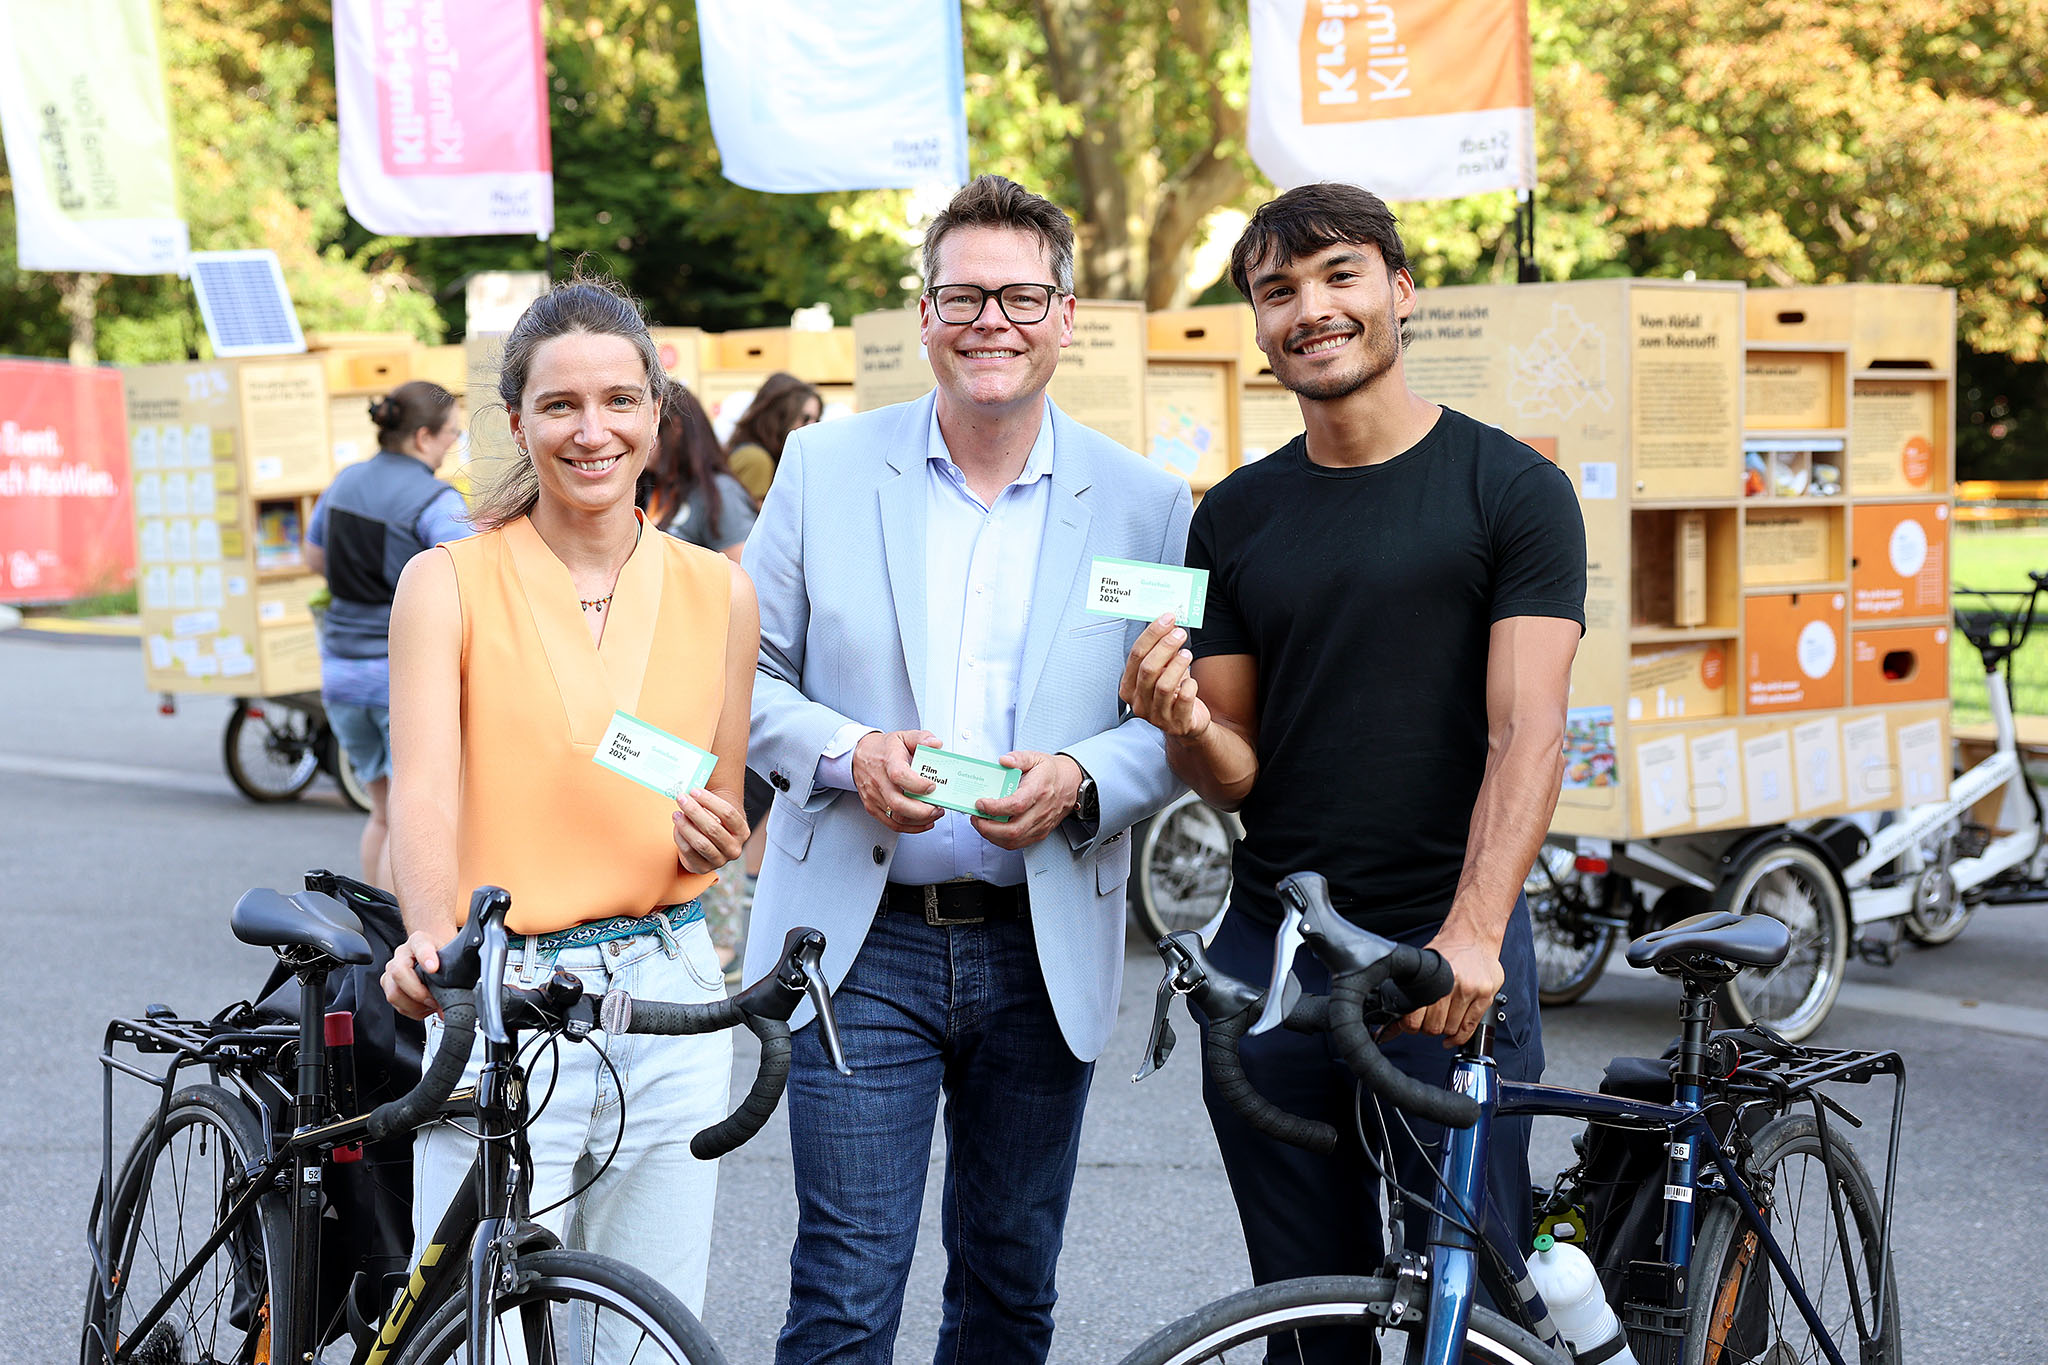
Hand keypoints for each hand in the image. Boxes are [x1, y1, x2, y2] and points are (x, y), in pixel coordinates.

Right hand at [382, 928, 448, 1020]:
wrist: (432, 954)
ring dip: (415, 1006)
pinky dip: (412, 1011)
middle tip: (435, 1001)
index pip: (420, 945)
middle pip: (398, 973)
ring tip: (431, 1006)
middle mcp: (401, 954)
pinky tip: (425, 1007)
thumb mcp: (450, 954)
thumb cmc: (440, 955)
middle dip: (419, 993)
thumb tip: (455, 993)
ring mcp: (391, 970)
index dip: (425, 957)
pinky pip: (396, 1004)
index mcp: (419, 941)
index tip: (433, 968)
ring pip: (394, 993)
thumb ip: (454, 968)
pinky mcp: (388, 986)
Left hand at [673, 786, 749, 872]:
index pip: (729, 813)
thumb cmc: (714, 821)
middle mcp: (734, 848)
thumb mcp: (718, 811)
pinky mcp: (703, 868)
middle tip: (681, 798)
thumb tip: (692, 781)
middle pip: (713, 828)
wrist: (710, 842)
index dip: (710, 801)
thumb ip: (709, 799)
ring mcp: (720, 861)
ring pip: (700, 843)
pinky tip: (677, 827)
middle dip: (694, 811)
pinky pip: (689, 853)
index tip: (694, 791)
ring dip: (685, 826)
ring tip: (676, 813)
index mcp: (742, 831)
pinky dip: (680, 838)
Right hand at [853, 728, 944, 833]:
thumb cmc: (883, 749)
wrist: (860, 755)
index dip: (918, 785)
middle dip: (922, 811)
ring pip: (897, 817)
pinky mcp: (873, 807)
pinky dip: (910, 827)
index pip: (900, 775)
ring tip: (934, 814)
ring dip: (919, 820)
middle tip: (937, 807)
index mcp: (888, 762)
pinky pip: (892, 824)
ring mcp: (875, 796)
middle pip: (898, 804)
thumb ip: (922, 738)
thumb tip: (936, 744)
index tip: (932, 786)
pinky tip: (923, 822)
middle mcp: (879, 781)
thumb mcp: (903, 736)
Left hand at [971, 751, 1083, 850]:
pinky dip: (1002, 840)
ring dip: (992, 836)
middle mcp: (1041, 810)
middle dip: (988, 827)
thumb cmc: (1052, 773)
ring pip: (1014, 840)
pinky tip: (993, 831)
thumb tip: (1004, 761)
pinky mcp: (1040, 832)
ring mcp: (1041, 824)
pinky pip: (1019, 843)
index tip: (980, 803)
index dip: (995, 807)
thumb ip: (1018, 758)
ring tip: (981, 823)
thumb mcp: (1035, 758)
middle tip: (976, 817)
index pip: (1016, 805)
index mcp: (1039, 790)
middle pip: (1013, 829)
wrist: (1071, 784)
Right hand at [1119, 614, 1209, 741]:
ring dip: (1177, 664)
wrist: (1188, 723)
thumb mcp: (1162, 672)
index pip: (1136, 655)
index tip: (1167, 619)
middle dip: (1165, 646)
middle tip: (1179, 633)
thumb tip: (1168, 624)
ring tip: (1187, 654)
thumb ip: (1161, 652)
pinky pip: (1184, 700)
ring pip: (1164, 685)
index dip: (1152, 634)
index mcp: (1129, 688)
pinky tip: (1191, 681)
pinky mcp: (1177, 723)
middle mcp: (1139, 703)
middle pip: (1148, 668)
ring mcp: (1156, 716)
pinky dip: (1190, 685)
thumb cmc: (1173, 695)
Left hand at [1389, 930, 1504, 1046]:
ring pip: (1451, 1029)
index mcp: (1433, 977)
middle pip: (1433, 1027)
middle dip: (1427, 1028)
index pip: (1414, 1019)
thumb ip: (1410, 992)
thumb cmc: (1448, 950)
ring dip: (1444, 1030)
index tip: (1411, 1024)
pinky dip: (1459, 1037)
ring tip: (1442, 1019)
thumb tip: (1391, 1023)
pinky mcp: (1485, 996)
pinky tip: (1453, 1036)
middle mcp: (1453, 984)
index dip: (1410, 1026)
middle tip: (1427, 1020)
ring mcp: (1471, 991)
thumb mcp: (1424, 966)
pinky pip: (1470, 1027)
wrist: (1473, 936)